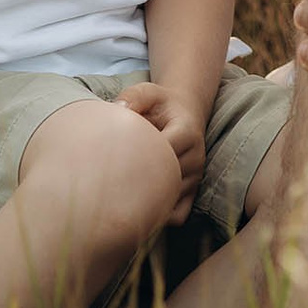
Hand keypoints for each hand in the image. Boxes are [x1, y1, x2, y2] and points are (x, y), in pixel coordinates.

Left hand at [118, 81, 207, 221]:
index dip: (141, 158)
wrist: (185, 112)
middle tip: (112, 188)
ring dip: (150, 202)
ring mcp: (196, 177)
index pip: (165, 152)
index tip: (116, 161)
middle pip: (168, 180)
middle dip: (141, 184)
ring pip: (172, 200)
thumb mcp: (148, 91)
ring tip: (121, 200)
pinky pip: (179, 214)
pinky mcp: (193, 191)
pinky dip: (162, 216)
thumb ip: (133, 96)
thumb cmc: (161, 103)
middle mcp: (196, 157)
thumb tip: (117, 110)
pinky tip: (140, 208)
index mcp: (187, 131)